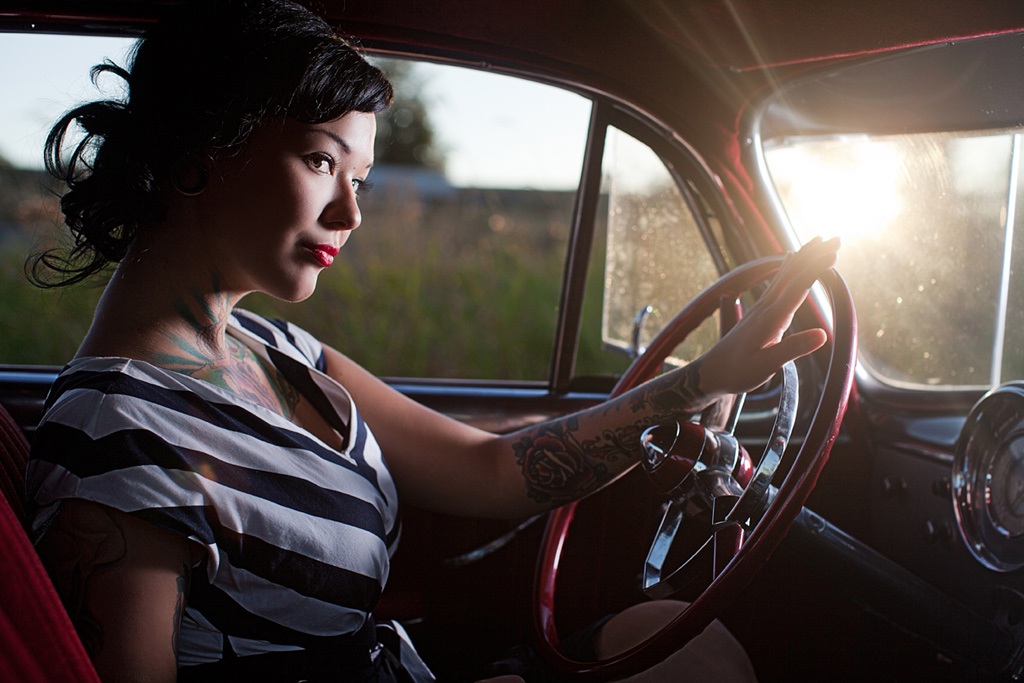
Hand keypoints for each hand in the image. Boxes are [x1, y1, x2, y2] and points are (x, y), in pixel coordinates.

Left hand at [698, 236, 839, 396]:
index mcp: (771, 319)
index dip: (815, 269)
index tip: (833, 255)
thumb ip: (793, 349)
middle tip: (837, 239)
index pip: (796, 287)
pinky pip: (778, 282)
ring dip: (805, 256)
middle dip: (815, 255)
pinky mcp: (760, 311)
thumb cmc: (738, 372)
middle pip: (793, 273)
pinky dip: (789, 267)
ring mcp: (762, 307)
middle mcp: (766, 307)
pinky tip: (791, 257)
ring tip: (821, 241)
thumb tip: (822, 335)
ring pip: (786, 274)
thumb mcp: (766, 366)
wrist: (712, 372)